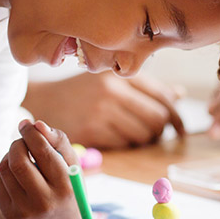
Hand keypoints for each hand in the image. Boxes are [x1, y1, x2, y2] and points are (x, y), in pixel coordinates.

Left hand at [0, 119, 81, 218]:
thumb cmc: (67, 186)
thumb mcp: (71, 163)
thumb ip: (58, 140)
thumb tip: (35, 124)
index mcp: (65, 187)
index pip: (42, 152)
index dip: (31, 133)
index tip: (27, 125)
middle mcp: (45, 202)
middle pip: (18, 162)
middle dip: (17, 144)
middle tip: (22, 141)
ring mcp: (25, 211)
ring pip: (4, 169)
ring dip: (10, 156)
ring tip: (22, 158)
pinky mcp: (10, 215)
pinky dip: (5, 171)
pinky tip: (17, 176)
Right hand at [21, 72, 183, 148]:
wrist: (40, 100)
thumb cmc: (80, 91)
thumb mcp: (110, 79)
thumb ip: (144, 87)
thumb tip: (179, 95)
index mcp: (121, 73)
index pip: (163, 96)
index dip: (176, 116)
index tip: (179, 128)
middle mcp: (113, 89)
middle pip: (157, 118)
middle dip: (160, 131)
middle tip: (153, 135)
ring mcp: (101, 110)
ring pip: (143, 135)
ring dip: (143, 141)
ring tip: (132, 136)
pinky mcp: (91, 130)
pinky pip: (124, 144)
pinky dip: (125, 145)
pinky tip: (114, 138)